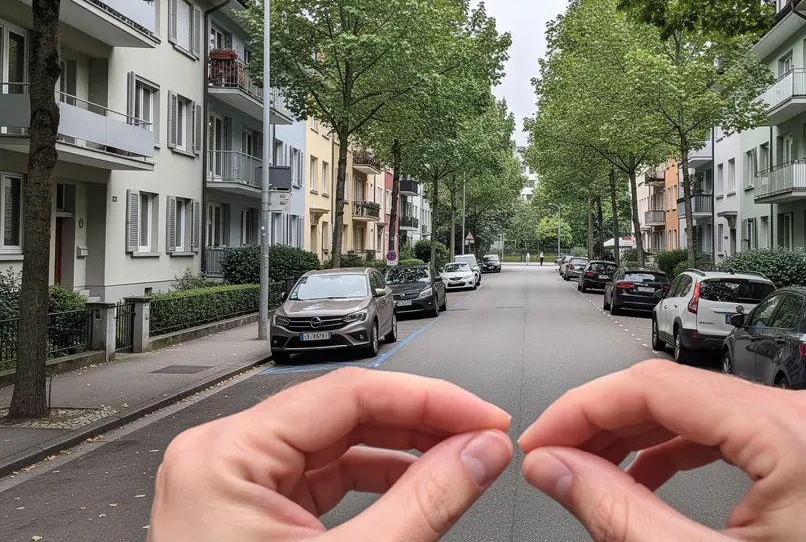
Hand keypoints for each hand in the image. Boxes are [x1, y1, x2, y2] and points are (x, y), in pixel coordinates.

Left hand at [148, 368, 512, 540]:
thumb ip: (425, 501)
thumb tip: (479, 452)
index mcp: (226, 457)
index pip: (349, 394)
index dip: (430, 400)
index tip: (483, 418)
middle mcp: (221, 460)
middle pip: (342, 414)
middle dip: (420, 425)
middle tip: (481, 437)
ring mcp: (231, 487)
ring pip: (334, 444)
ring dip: (402, 451)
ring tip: (458, 460)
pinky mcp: (247, 512)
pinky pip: (319, 478)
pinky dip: (371, 480)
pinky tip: (414, 485)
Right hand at [519, 361, 805, 541]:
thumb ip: (620, 515)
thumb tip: (559, 470)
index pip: (659, 386)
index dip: (582, 410)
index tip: (543, 440)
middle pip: (689, 392)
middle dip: (611, 425)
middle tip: (559, 460)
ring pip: (720, 409)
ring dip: (651, 437)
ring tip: (600, 471)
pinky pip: (757, 428)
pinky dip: (701, 449)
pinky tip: (660, 473)